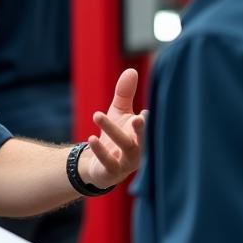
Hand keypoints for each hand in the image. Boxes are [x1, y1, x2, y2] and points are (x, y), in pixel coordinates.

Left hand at [79, 68, 147, 189]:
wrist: (100, 166)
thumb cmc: (115, 137)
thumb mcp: (119, 113)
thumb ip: (125, 94)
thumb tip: (131, 70)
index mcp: (144, 133)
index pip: (151, 125)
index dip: (151, 120)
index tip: (148, 110)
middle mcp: (141, 149)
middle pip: (144, 138)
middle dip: (143, 129)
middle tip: (140, 117)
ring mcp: (128, 162)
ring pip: (125, 146)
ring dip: (112, 131)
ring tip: (98, 114)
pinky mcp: (113, 172)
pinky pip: (108, 162)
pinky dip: (100, 151)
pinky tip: (91, 138)